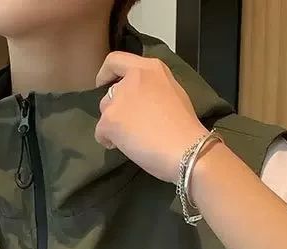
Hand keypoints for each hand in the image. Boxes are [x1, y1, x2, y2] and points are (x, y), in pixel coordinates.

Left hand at [95, 52, 208, 183]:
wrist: (186, 150)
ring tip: (133, 139)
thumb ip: (153, 90)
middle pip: (110, 93)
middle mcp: (132, 78)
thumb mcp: (173, 94)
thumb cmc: (185, 128)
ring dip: (114, 126)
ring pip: (105, 113)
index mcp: (150, 68)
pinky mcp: (110, 120)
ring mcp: (119, 99)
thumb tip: (141, 101)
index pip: (116, 60)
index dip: (106, 73)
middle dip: (116, 110)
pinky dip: (109, 142)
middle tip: (131, 126)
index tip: (102, 83)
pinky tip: (128, 148)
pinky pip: (100, 133)